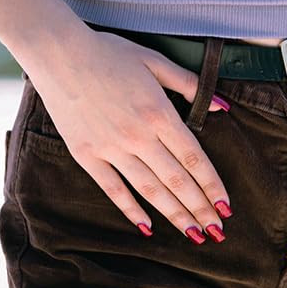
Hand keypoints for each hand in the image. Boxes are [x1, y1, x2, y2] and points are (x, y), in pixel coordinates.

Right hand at [26, 26, 231, 242]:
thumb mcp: (154, 60)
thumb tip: (222, 106)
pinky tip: (147, 226)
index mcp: (158, 112)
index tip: (226, 206)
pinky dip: (131, 209)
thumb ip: (188, 83)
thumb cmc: (110, 52)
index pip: (194, 157)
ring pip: (150, 189)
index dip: (212, 185)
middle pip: (177, 180)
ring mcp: (111, 149)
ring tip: (193, 235)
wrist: (60, 54)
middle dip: (200, 209)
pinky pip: (114, 189)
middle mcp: (138, 136)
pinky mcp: (87, 156)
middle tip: (218, 232)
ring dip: (174, 215)